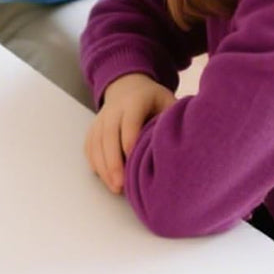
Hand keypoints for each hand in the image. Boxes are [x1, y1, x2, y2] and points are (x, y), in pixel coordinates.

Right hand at [85, 73, 175, 193]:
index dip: (130, 138)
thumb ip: (172, 118)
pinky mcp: (93, 128)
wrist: (127, 85)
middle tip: (120, 184)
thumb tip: (184, 142)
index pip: (129, 120)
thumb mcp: (166, 101)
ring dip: (103, 167)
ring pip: (96, 143)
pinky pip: (89, 146)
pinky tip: (104, 178)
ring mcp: (100, 119)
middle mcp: (113, 109)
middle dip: (113, 161)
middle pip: (109, 135)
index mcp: (134, 101)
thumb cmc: (152, 99)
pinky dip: (95, 162)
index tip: (133, 159)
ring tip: (114, 187)